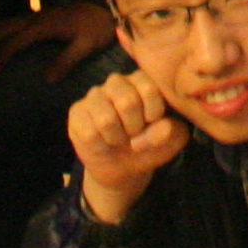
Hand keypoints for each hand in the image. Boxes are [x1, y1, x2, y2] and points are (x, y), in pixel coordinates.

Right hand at [0, 0, 119, 82]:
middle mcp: (36, 18)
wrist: (107, 10)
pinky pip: (15, 25)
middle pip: (3, 29)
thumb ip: (67, 61)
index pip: (14, 42)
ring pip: (7, 24)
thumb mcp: (86, 46)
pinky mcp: (40, 17)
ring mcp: (37, 16)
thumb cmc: (98, 29)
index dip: (0, 59)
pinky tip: (0, 47)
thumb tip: (46, 80)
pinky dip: (3, 34)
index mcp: (43, 26)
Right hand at [69, 68, 188, 223]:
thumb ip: (171, 131)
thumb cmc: (150, 145)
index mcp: (143, 79)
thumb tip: (162, 126)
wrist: (123, 167)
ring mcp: (94, 95)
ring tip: (120, 139)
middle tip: (134, 134)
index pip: (150, 89)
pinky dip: (101, 146)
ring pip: (106, 119)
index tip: (153, 124)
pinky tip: (104, 143)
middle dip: (134, 128)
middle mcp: (117, 81)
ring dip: (117, 138)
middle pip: (127, 102)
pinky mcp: (77, 112)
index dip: (154, 115)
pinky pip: (89, 133)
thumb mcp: (170, 141)